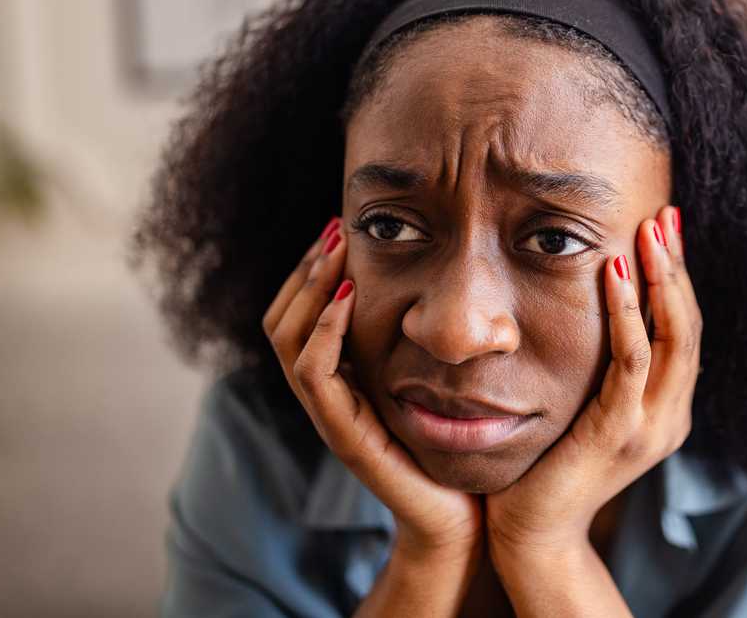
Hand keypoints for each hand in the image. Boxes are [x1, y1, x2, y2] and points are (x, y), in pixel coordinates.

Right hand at [262, 217, 482, 559]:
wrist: (465, 519)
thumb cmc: (455, 447)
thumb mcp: (433, 380)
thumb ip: (418, 341)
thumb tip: (433, 284)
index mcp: (342, 382)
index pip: (298, 317)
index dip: (310, 273)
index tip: (339, 230)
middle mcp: (327, 398)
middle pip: (282, 322)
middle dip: (305, 269)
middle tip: (334, 227)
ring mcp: (332, 418)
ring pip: (288, 342)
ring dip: (309, 289)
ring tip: (335, 251)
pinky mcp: (346, 437)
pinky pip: (316, 376)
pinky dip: (324, 332)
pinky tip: (346, 299)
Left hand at [485, 205, 702, 557]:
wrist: (533, 532)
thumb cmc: (548, 462)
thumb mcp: (585, 405)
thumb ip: (600, 366)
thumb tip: (593, 307)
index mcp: (666, 407)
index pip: (683, 329)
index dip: (678, 276)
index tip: (667, 226)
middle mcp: (670, 415)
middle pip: (688, 325)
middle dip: (678, 265)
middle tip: (668, 213)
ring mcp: (651, 426)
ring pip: (672, 338)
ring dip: (662, 278)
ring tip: (650, 230)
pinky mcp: (619, 433)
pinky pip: (631, 362)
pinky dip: (628, 313)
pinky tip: (616, 273)